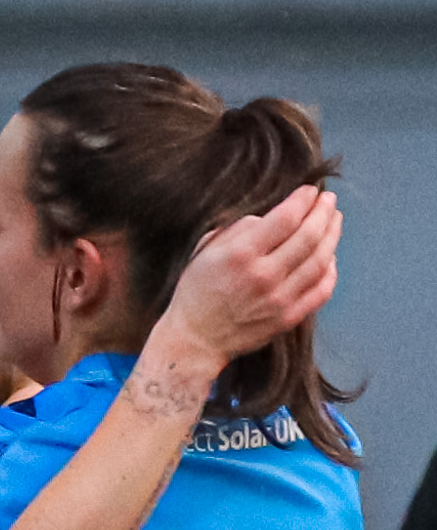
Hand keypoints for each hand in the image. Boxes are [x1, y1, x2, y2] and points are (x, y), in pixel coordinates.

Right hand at [164, 184, 340, 364]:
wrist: (195, 338)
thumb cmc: (196, 291)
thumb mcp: (206, 251)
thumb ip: (238, 229)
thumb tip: (272, 217)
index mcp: (240, 255)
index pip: (285, 218)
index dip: (303, 200)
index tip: (310, 190)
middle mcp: (263, 276)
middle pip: (308, 236)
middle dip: (323, 213)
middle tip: (328, 201)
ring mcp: (279, 299)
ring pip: (320, 260)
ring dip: (332, 236)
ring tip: (334, 221)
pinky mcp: (288, 318)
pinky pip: (321, 290)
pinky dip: (331, 270)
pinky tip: (330, 256)